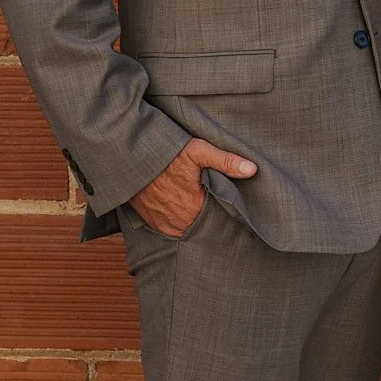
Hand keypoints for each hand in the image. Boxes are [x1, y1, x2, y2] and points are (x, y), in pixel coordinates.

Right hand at [129, 137, 256, 237]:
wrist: (128, 159)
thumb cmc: (164, 154)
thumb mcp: (197, 151)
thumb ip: (225, 161)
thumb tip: (252, 169)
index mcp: (195, 208)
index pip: (219, 219)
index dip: (227, 213)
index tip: (234, 208)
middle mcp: (179, 222)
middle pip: (203, 225)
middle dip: (212, 219)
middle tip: (219, 208)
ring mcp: (163, 224)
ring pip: (187, 228)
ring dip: (194, 222)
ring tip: (200, 209)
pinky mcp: (151, 222)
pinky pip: (170, 229)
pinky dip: (178, 222)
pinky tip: (183, 211)